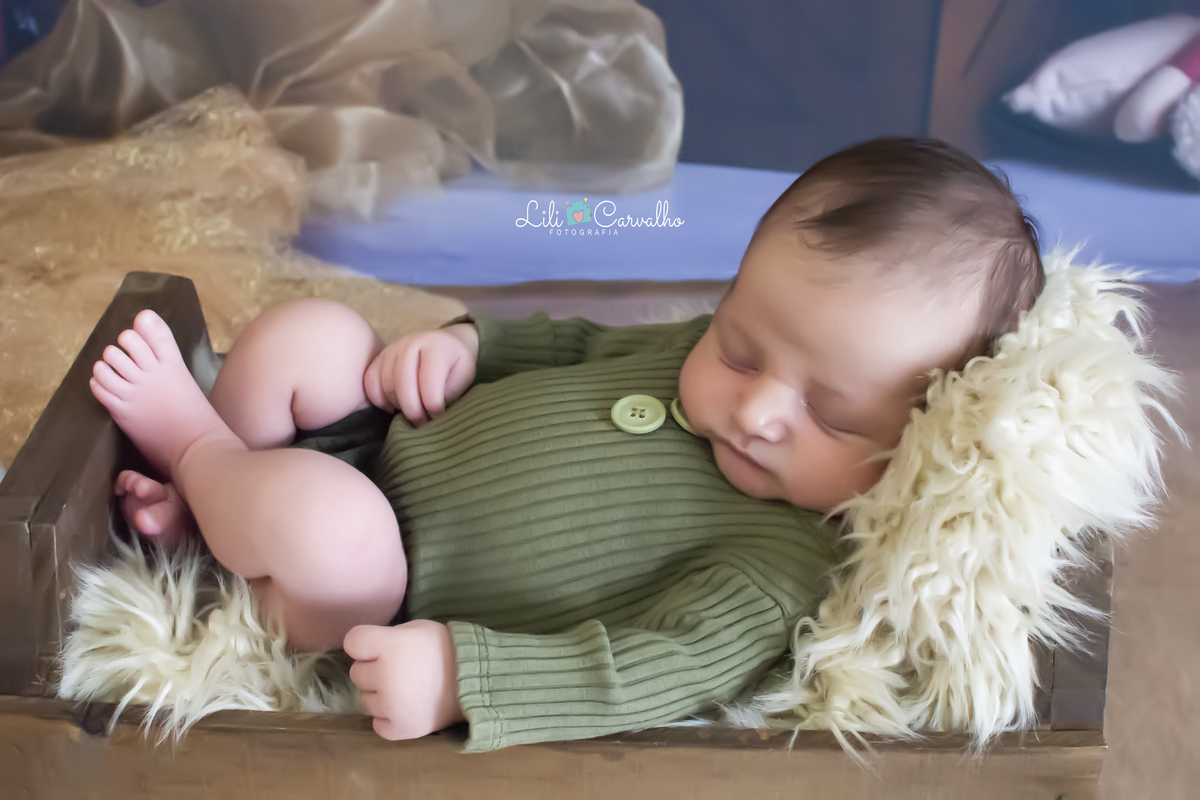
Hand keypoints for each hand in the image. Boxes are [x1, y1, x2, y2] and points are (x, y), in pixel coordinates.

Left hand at [345, 619, 464, 740]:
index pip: (352, 642)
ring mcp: (391, 705)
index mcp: (390, 645)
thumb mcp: (418, 629)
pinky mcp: (400, 728)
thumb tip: (369, 649)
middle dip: (374, 671)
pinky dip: (389, 718)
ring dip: (381, 695)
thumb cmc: (446, 649)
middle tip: (399, 670)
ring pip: (366, 701)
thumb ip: (390, 636)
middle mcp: (385, 675)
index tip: (377, 648)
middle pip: (357, 674)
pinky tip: (407, 708)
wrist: (477, 681)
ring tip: (407, 690)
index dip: (364, 645)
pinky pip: (377, 725)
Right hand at [363, 323, 478, 425]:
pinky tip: (392, 408)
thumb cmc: (456, 364)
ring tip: (413, 414)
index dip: (433, 406)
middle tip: (422, 424)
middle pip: (403, 383)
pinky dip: (379, 399)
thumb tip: (431, 414)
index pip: (429, 381)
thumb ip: (449, 392)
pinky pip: (370, 381)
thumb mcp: (464, 376)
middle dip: (413, 411)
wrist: (446, 343)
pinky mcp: (380, 357)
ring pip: (386, 384)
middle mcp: (411, 343)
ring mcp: (392, 348)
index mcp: (436, 346)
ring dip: (398, 406)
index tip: (438, 418)